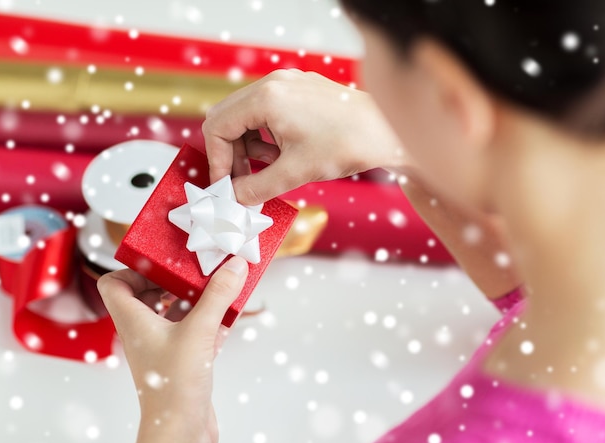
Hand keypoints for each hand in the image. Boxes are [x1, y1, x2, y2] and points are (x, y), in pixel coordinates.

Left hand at [97, 256, 248, 442]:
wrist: (181, 432)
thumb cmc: (174, 385)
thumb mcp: (199, 330)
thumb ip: (217, 295)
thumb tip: (233, 265)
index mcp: (133, 320)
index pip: (115, 284)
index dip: (133, 269)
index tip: (164, 263)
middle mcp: (144, 332)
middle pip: (149, 294)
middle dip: (175, 280)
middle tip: (199, 270)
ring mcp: (163, 347)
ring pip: (175, 313)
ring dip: (196, 299)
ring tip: (218, 288)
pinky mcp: (182, 362)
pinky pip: (193, 332)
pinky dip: (209, 321)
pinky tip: (229, 317)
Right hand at [203, 69, 411, 204]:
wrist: (386, 132)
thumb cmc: (347, 145)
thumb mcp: (294, 173)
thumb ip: (256, 188)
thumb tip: (234, 198)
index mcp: (267, 97)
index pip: (218, 126)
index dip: (217, 160)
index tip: (226, 185)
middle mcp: (274, 83)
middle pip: (228, 117)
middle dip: (230, 153)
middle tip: (241, 181)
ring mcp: (288, 83)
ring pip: (246, 115)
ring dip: (248, 146)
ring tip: (268, 168)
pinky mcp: (300, 89)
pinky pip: (267, 111)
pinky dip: (266, 136)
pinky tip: (281, 155)